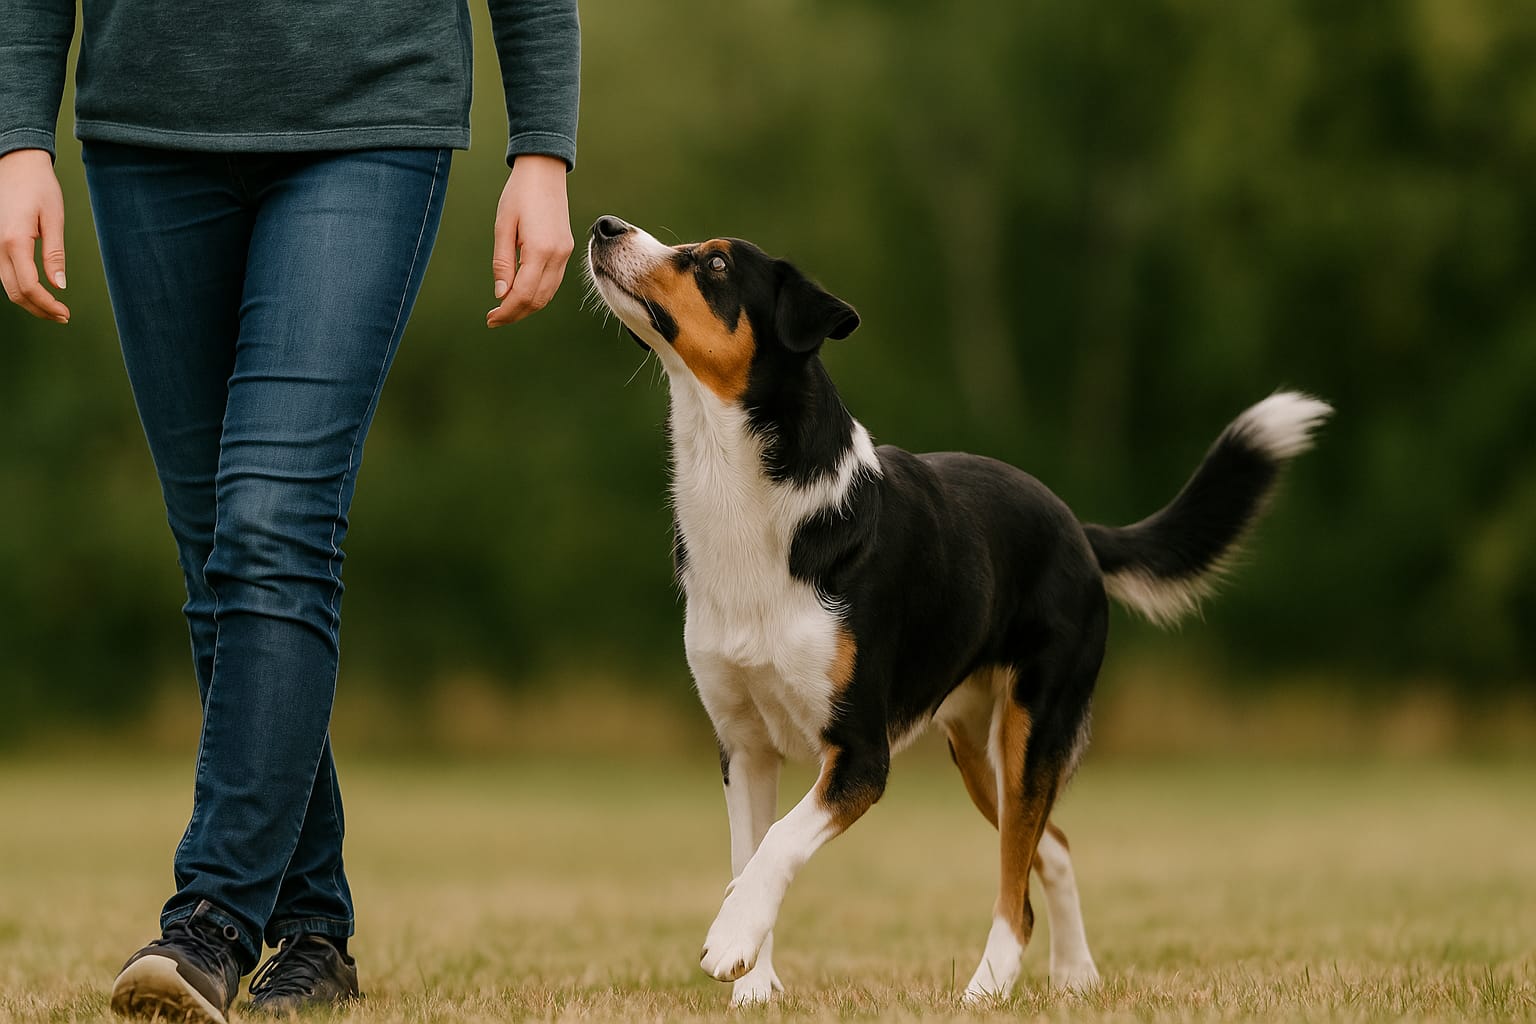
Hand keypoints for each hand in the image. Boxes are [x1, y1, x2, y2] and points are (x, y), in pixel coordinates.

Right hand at [0, 149, 69, 322]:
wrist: (15, 162)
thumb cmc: (38, 186)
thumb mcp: (53, 218)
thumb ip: (54, 253)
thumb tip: (59, 285)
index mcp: (14, 241)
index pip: (28, 286)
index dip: (47, 305)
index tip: (65, 312)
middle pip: (14, 292)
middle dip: (38, 309)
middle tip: (63, 316)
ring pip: (7, 285)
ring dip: (30, 300)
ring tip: (54, 308)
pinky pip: (5, 272)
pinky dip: (21, 287)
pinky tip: (39, 291)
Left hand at [487, 154, 573, 327]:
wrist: (545, 171)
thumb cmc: (519, 194)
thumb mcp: (503, 226)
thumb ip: (502, 263)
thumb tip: (501, 294)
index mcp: (540, 250)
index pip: (523, 294)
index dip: (506, 311)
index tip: (490, 318)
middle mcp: (557, 256)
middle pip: (537, 300)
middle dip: (516, 314)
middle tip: (494, 319)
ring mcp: (565, 254)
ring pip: (548, 294)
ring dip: (527, 307)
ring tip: (506, 311)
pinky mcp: (566, 250)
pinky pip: (553, 282)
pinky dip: (538, 294)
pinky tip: (522, 294)